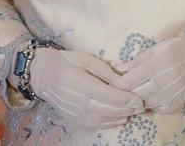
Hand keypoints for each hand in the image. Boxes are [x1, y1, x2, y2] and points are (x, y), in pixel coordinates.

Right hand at [29, 48, 143, 126]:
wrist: (42, 75)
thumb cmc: (65, 62)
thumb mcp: (86, 59)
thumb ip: (105, 71)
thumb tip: (124, 80)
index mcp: (82, 83)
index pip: (110, 96)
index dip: (127, 99)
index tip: (139, 98)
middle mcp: (80, 102)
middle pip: (110, 110)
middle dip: (128, 109)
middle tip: (142, 105)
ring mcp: (77, 113)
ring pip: (105, 120)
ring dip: (122, 116)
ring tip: (134, 111)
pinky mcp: (76, 119)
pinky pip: (97, 124)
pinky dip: (111, 122)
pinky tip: (120, 117)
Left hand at [117, 23, 184, 113]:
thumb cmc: (181, 48)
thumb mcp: (157, 47)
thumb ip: (138, 60)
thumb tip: (120, 69)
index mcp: (153, 66)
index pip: (126, 82)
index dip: (115, 85)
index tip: (106, 84)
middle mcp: (160, 83)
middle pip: (132, 95)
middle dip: (122, 94)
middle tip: (114, 92)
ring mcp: (169, 95)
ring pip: (143, 104)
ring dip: (134, 100)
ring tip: (128, 95)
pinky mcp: (176, 104)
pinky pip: (156, 109)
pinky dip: (148, 105)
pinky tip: (146, 97)